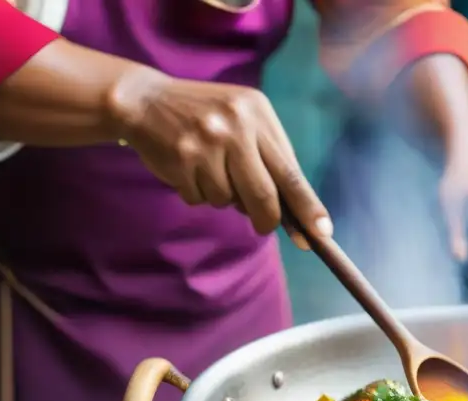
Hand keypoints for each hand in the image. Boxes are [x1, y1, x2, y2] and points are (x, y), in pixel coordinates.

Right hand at [108, 69, 329, 246]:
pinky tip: (188, 168)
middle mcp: (235, 126)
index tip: (322, 233)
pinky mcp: (182, 159)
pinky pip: (201, 198)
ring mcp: (207, 142)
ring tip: (208, 169)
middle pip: (265, 195)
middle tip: (265, 226)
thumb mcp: (243, 121)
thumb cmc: (206, 117)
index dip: (308, 206)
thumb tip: (294, 211)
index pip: (291, 172)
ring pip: (228, 200)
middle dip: (268, 219)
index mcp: (258, 113)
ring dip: (223, 197)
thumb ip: (269, 158)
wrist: (145, 100)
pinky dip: (198, 193)